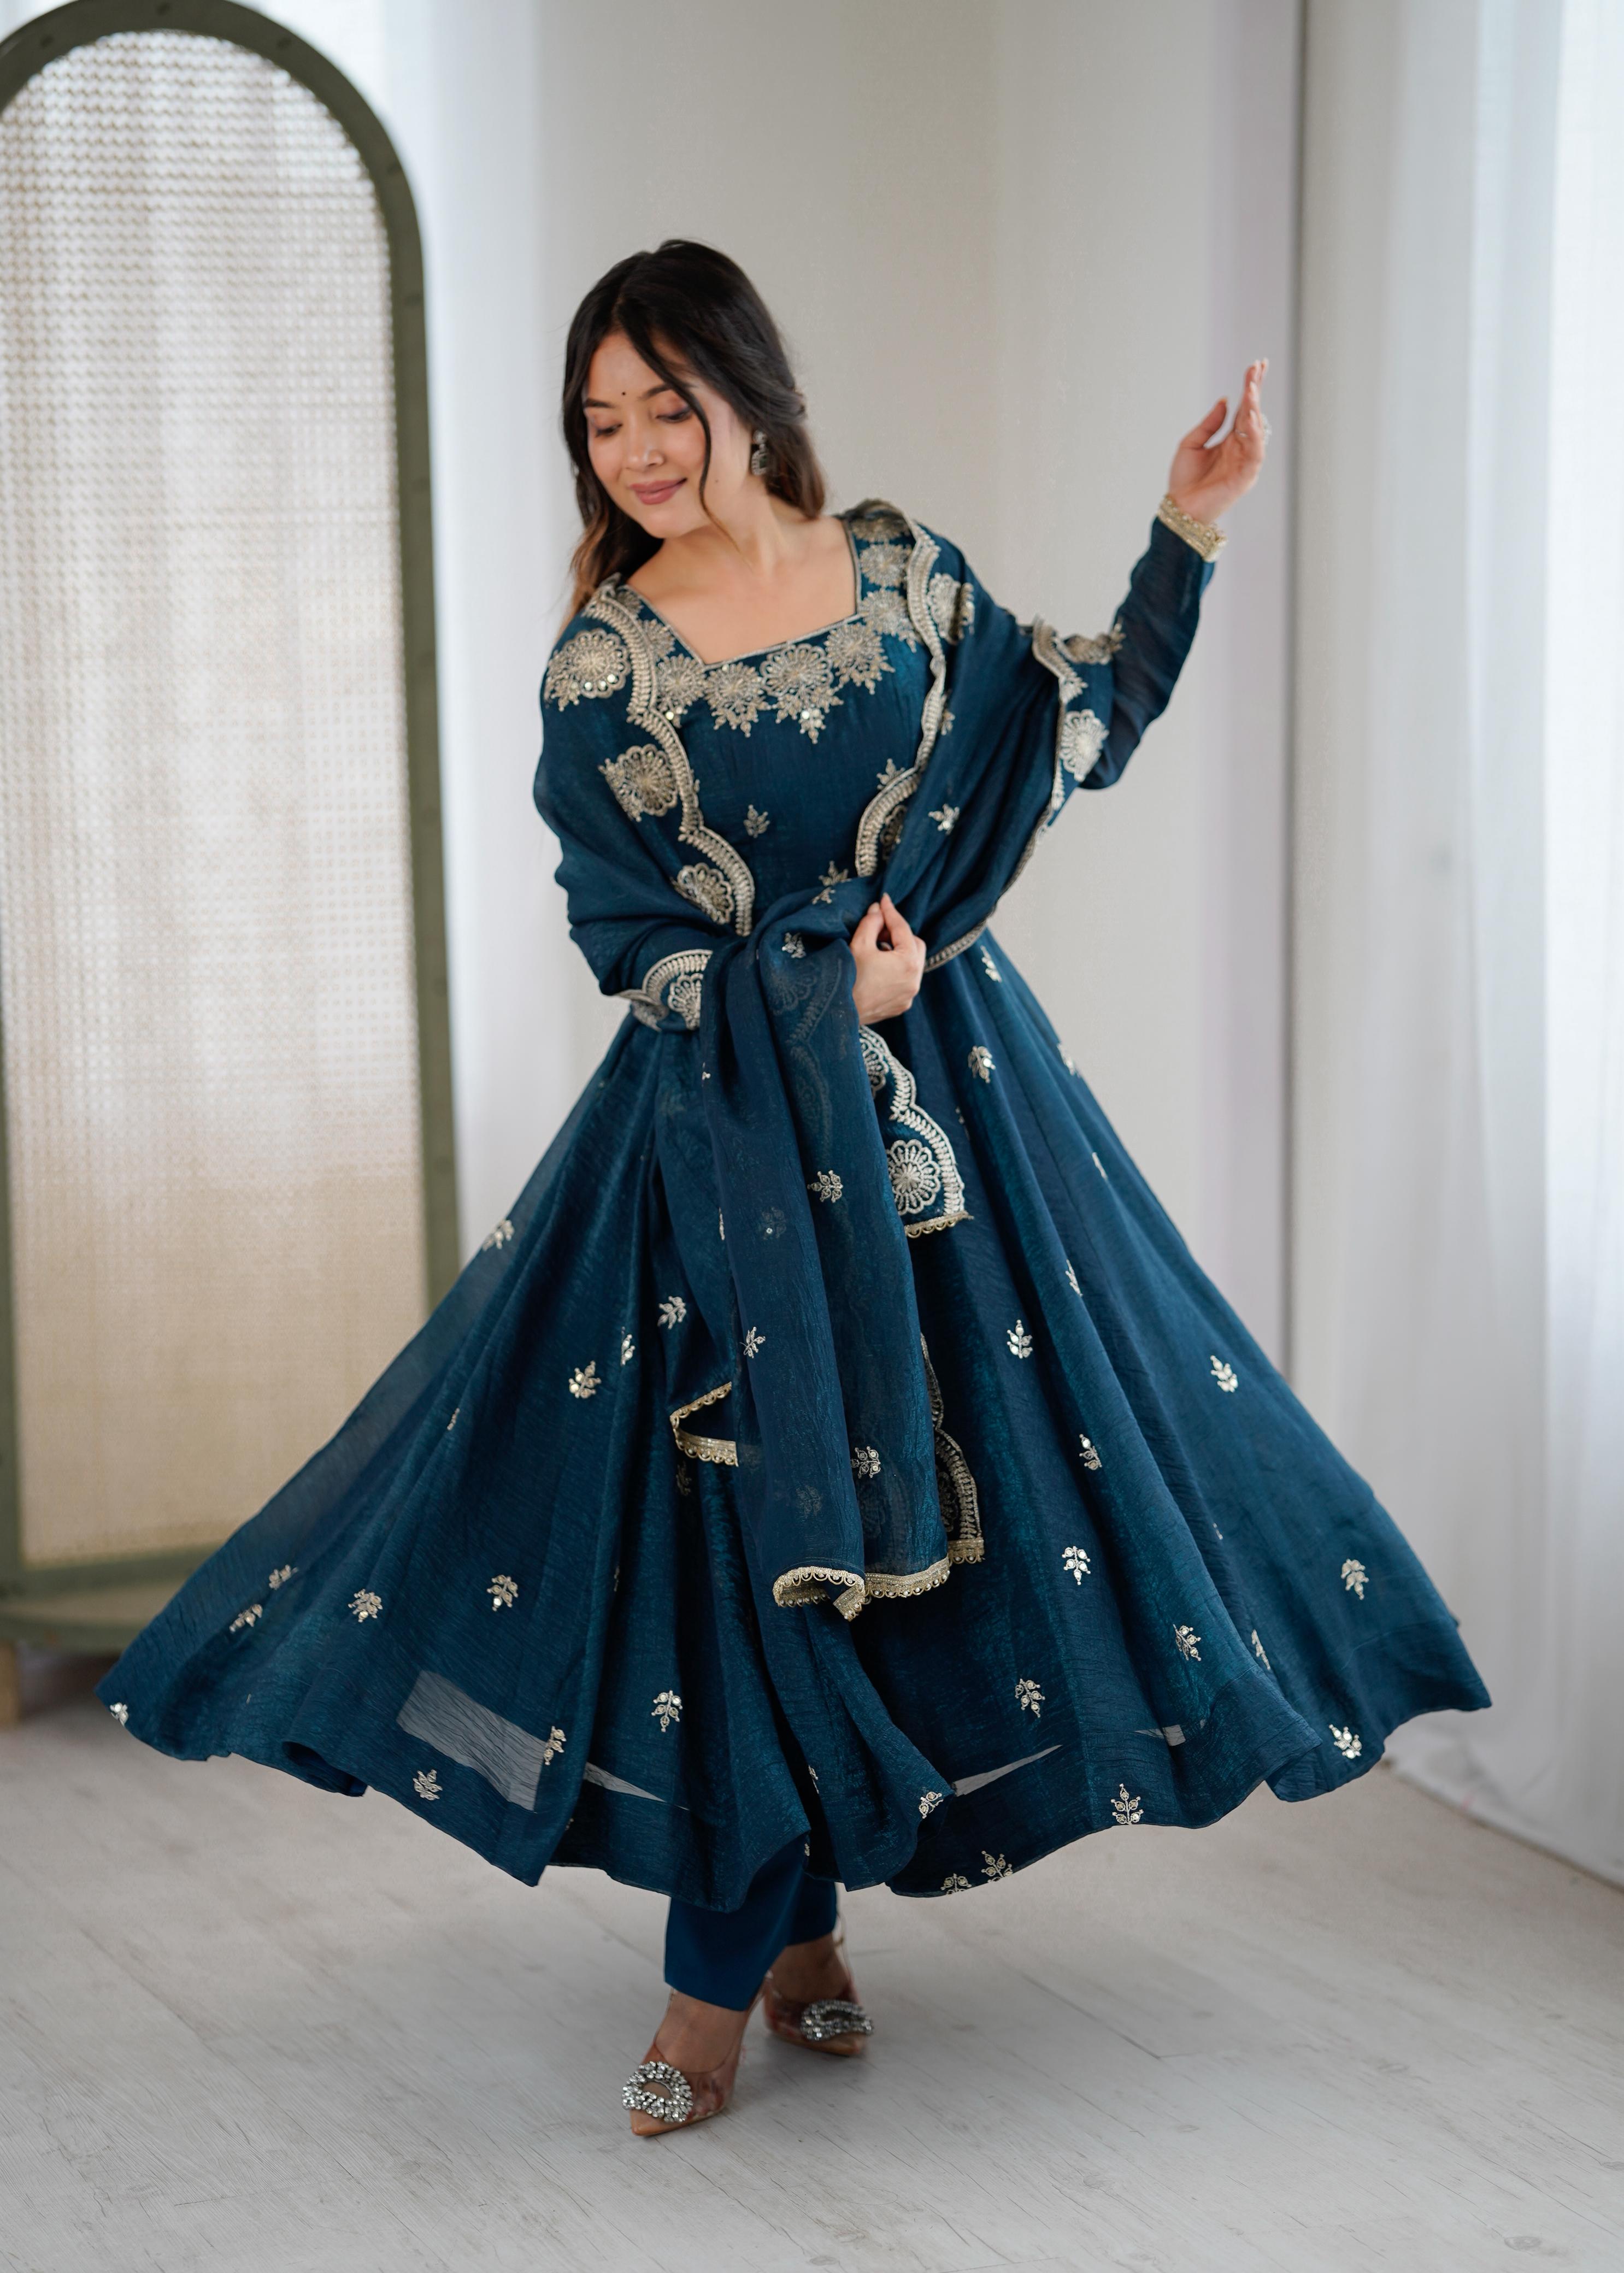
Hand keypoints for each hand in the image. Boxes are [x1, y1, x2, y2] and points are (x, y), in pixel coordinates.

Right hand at [850, 893, 925, 1022]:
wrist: (838, 1013)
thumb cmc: (848, 978)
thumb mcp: (859, 945)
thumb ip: (872, 923)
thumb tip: (878, 910)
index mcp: (908, 963)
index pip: (903, 929)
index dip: (891, 912)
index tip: (884, 900)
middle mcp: (915, 980)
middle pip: (915, 945)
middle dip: (899, 933)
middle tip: (879, 927)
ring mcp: (909, 995)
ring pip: (912, 963)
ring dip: (898, 951)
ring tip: (877, 947)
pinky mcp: (901, 1004)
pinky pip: (905, 980)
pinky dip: (896, 969)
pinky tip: (878, 966)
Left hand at [1167, 358, 1268, 525]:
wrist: (1180, 509)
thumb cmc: (1184, 481)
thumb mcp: (1191, 444)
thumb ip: (1209, 424)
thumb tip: (1225, 400)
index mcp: (1229, 440)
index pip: (1244, 409)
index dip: (1251, 388)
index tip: (1256, 366)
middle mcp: (1241, 448)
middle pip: (1253, 414)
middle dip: (1255, 390)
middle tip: (1257, 368)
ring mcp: (1245, 462)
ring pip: (1256, 430)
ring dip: (1255, 408)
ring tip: (1251, 389)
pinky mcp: (1246, 476)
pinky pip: (1255, 452)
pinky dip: (1255, 435)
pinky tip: (1251, 418)